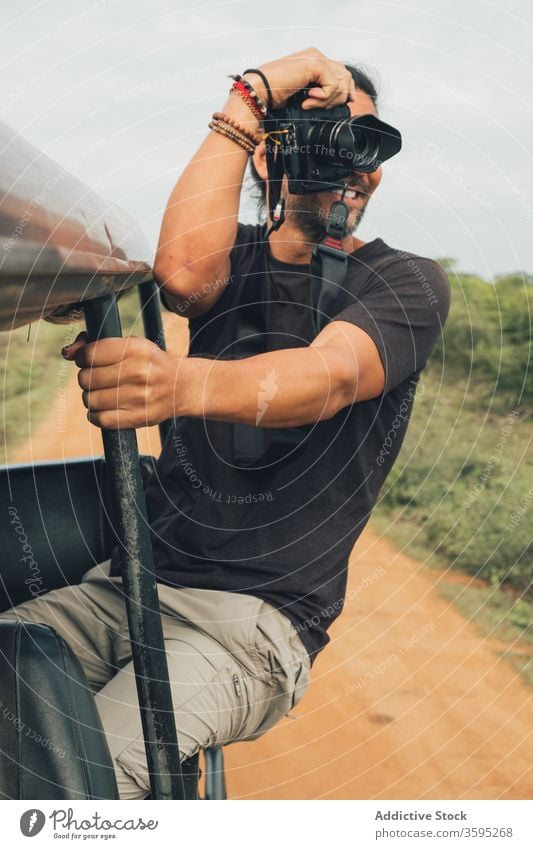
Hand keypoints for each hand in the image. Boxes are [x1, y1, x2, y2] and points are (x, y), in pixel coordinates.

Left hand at [61, 332, 180, 428]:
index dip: (82, 358)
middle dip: (86, 378)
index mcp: (136, 349)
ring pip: (91, 400)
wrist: (182, 386)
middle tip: (96, 378)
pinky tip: (104, 408)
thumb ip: (97, 344)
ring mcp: (139, 397)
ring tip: (102, 393)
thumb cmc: (151, 363)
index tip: (88, 361)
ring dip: (91, 397)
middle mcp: (138, 372)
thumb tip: (66, 352)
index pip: (90, 355)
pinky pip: (100, 419)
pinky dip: (96, 415)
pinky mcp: (139, 417)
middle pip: (86, 378)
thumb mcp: (131, 345)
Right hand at [247, 47, 356, 109]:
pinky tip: (308, 100)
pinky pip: (333, 85)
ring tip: (310, 104)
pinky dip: (323, 98)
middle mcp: (317, 55)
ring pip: (341, 81)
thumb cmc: (275, 95)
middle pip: (346, 76)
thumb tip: (341, 99)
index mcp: (314, 60)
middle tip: (323, 107)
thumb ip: (320, 91)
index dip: (345, 90)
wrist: (260, 91)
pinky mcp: (314, 64)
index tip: (343, 103)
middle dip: (340, 96)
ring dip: (329, 100)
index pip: (341, 72)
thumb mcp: (303, 93)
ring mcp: (316, 58)